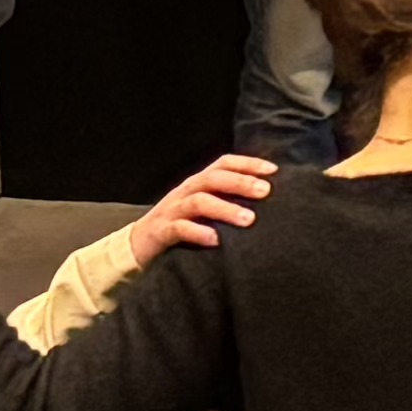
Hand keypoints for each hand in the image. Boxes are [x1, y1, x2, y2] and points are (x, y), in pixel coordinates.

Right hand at [124, 150, 280, 263]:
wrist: (138, 246)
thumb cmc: (182, 227)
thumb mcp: (204, 211)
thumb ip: (227, 202)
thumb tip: (266, 202)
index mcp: (198, 183)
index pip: (223, 164)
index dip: (248, 163)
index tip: (273, 170)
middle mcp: (186, 191)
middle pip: (213, 179)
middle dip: (240, 182)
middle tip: (266, 191)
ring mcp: (172, 210)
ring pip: (199, 202)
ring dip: (225, 208)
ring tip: (249, 220)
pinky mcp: (161, 231)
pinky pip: (179, 229)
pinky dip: (199, 233)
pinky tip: (216, 240)